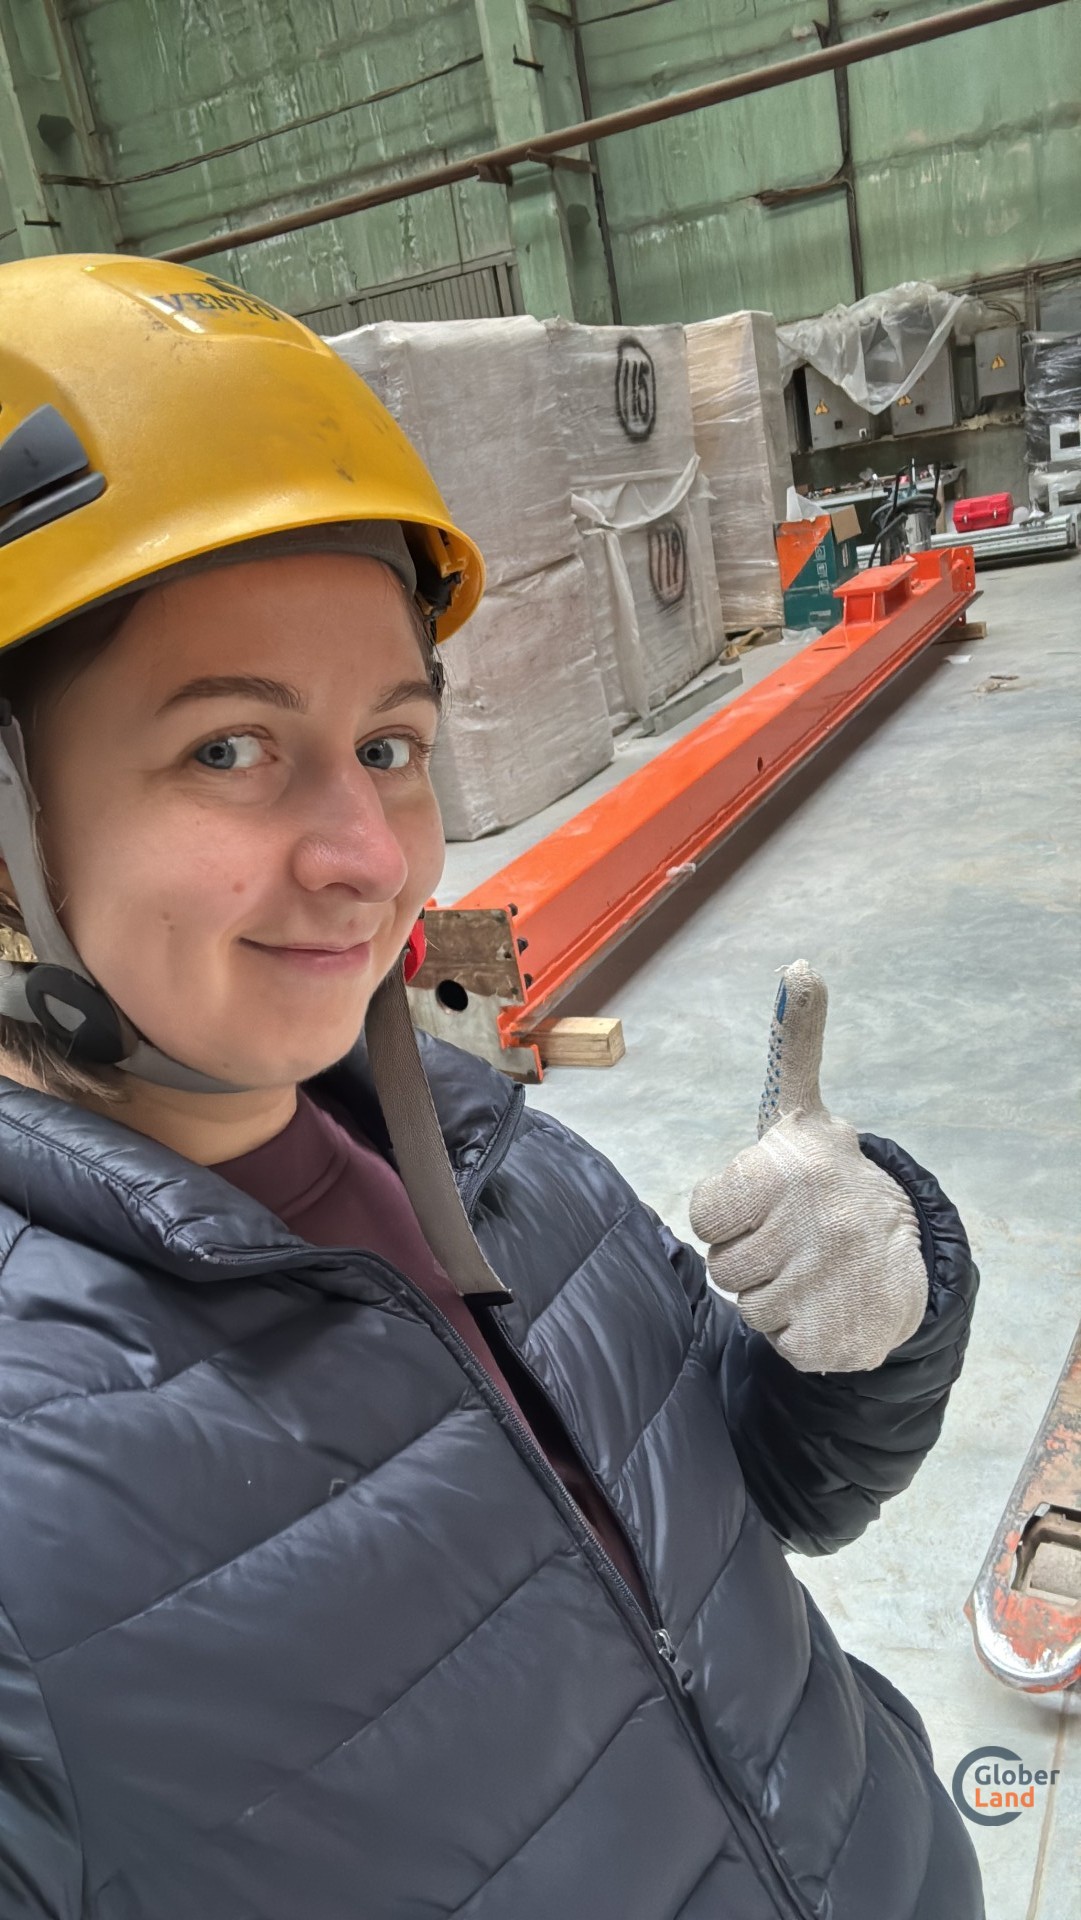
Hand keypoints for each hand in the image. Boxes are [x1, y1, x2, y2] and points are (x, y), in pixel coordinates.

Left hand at [688, 960, 927, 1371]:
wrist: (904, 1255)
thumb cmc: (826, 1181)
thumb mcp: (802, 1113)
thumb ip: (795, 1044)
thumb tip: (800, 967)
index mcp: (787, 1169)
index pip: (704, 1215)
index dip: (730, 1215)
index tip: (767, 1202)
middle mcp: (811, 1225)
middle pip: (722, 1266)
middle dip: (752, 1256)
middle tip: (794, 1238)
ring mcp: (825, 1286)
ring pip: (748, 1307)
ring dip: (773, 1294)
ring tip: (812, 1267)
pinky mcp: (835, 1341)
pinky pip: (778, 1343)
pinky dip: (798, 1331)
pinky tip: (827, 1303)